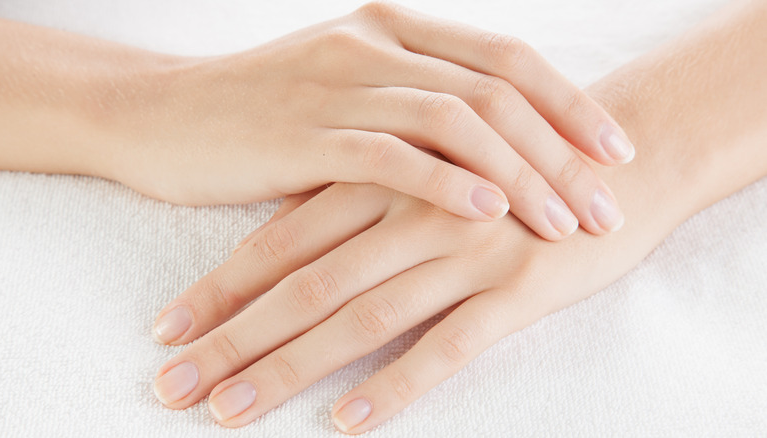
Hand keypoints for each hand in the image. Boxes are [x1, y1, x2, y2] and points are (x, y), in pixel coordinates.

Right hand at [111, 2, 631, 238]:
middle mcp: (373, 45)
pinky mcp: (303, 133)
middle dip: (563, 149)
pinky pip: (392, 154)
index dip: (569, 104)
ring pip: (456, 120)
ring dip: (521, 173)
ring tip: (567, 221)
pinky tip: (490, 212)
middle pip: (497, 90)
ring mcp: (338, 84)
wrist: (160, 116)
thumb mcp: (346, 93)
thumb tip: (491, 146)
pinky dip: (447, 182)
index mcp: (392, 29)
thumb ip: (411, 104)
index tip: (615, 152)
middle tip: (608, 203)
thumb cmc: (260, 114)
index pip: (505, 59)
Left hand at [150, 181, 660, 432]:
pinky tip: (348, 423)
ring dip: (290, 368)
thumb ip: (362, 198)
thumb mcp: (427, 163)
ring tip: (231, 412)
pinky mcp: (519, 286)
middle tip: (171, 387)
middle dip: (231, 339)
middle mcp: (413, 211)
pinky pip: (448, 344)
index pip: (279, 239)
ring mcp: (465, 249)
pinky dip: (395, 385)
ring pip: (360, 316)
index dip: (220, 287)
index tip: (166, 328)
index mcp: (383, 177)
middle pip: (303, 284)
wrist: (621, 153)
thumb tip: (289, 242)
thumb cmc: (510, 164)